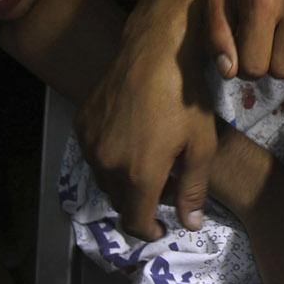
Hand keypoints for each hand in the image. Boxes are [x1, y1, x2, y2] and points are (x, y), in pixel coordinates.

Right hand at [75, 17, 217, 238]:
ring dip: (124, 181)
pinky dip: (110, 158)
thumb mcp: (201, 145)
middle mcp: (106, 165)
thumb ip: (193, 190)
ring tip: (150, 161)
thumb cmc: (185, 98)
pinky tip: (132, 139)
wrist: (155, 52)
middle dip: (141, 203)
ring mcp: (89, 143)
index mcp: (138, 175)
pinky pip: (93, 154)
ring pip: (104, 179)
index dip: (149, 231)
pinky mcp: (82, 123)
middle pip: (119, 202)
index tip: (162, 228)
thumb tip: (190, 225)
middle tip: (166, 185)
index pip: (135, 223)